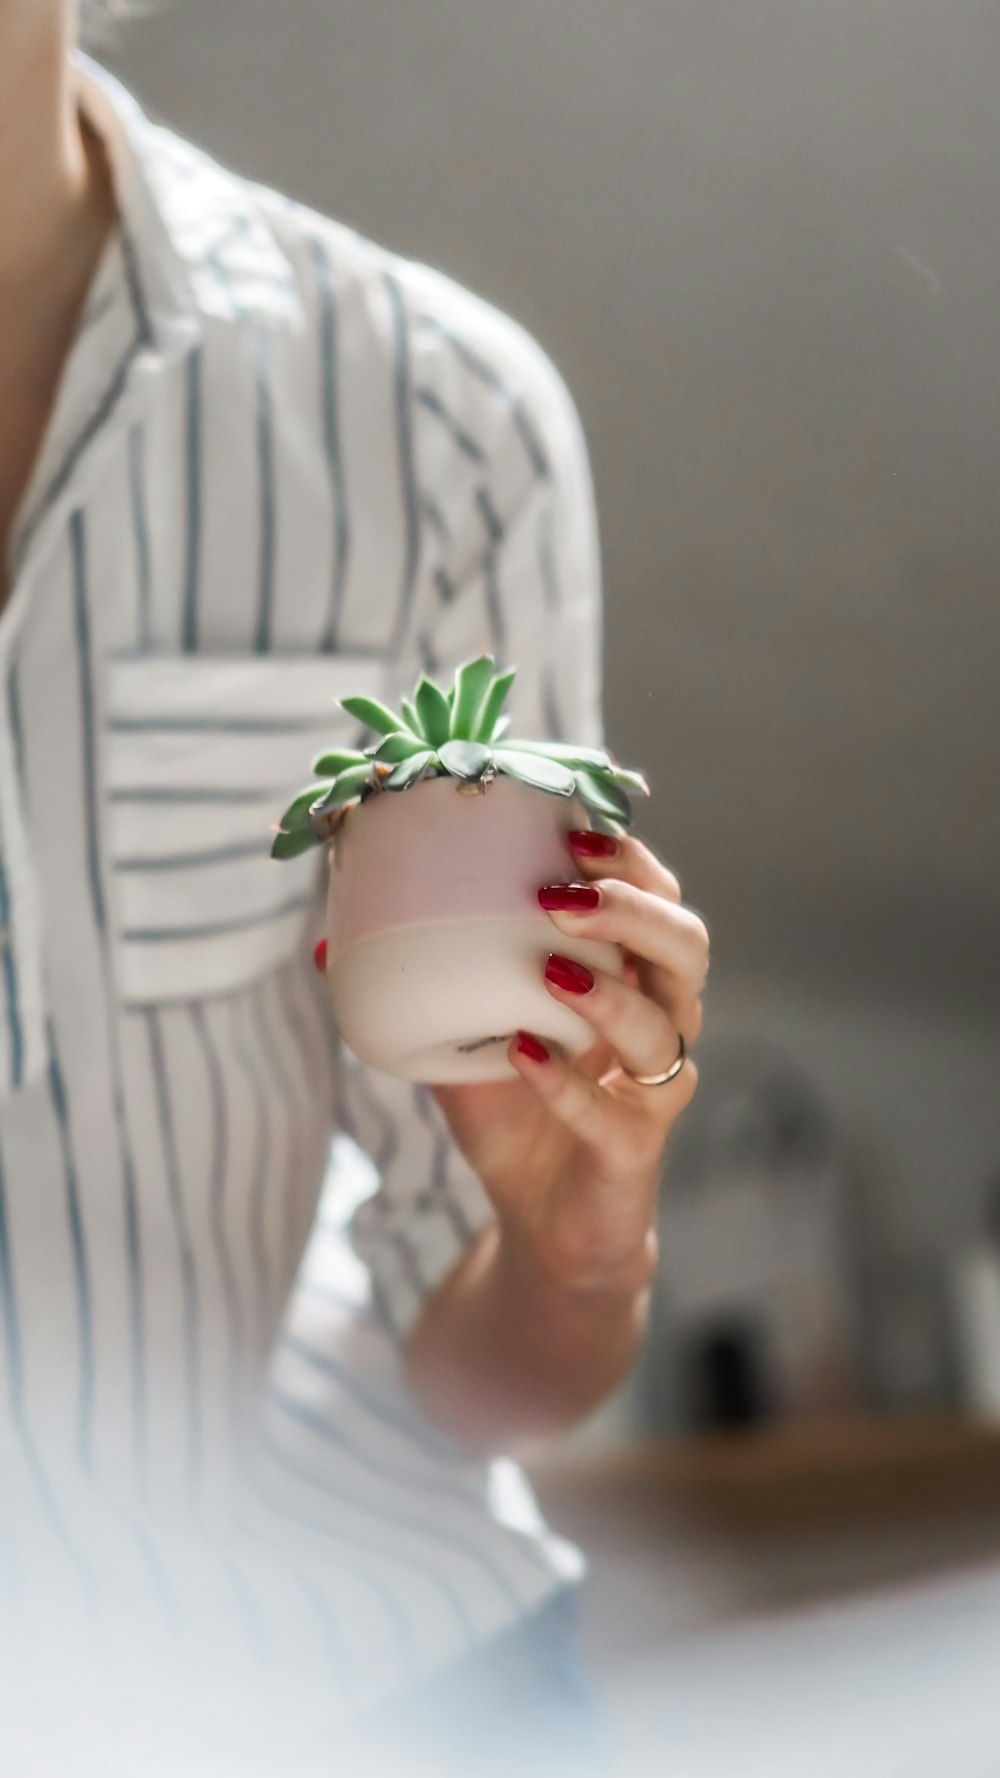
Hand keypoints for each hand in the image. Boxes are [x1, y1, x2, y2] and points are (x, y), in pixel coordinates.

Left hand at [432, 829, 707, 1297]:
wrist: (539, 1221)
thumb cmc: (514, 1112)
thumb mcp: (459, 1041)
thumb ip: (417, 990)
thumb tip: (325, 940)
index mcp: (630, 977)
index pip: (657, 898)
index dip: (630, 859)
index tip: (572, 831)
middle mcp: (661, 1023)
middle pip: (686, 947)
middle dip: (634, 910)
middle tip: (561, 894)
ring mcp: (655, 1090)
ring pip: (668, 1028)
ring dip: (613, 993)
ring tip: (549, 970)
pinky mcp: (637, 1151)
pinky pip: (618, 1115)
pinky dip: (570, 1086)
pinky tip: (525, 1059)